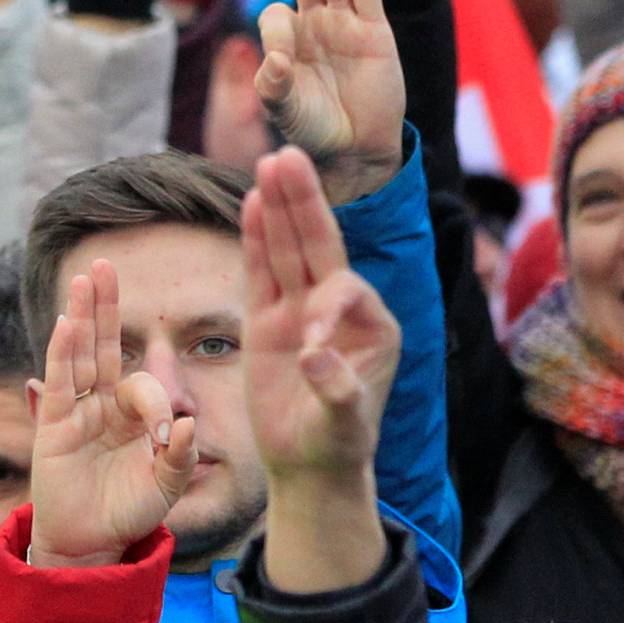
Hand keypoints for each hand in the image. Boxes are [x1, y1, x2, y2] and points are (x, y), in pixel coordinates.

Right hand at [27, 257, 197, 569]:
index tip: (164, 442)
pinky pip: (59, 383)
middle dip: (105, 305)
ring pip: (79, 354)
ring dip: (82, 316)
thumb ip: (181, 456)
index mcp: (133, 412)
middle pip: (104, 344)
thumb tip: (186, 425)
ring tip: (85, 278)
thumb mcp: (167, 485)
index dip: (158, 406)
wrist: (93, 545)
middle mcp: (102, 403)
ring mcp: (77, 411)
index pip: (145, 385)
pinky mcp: (54, 427)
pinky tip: (66, 322)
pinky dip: (62, 352)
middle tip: (105, 263)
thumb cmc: (130, 511)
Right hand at [244, 148, 399, 592]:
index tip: (308, 344)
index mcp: (372, 325)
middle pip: (319, 245)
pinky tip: (251, 201)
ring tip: (271, 161)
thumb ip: (337, 390)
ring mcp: (301, 309)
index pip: (346, 290)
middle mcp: (339, 308)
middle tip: (291, 155)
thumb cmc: (337, 445)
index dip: (327, 303)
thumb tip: (314, 355)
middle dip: (305, 203)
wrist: (310, 467)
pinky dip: (256, 237)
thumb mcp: (344, 424)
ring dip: (279, 207)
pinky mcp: (269, 319)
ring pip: (289, 249)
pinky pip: (262, 270)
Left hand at [256, 0, 405, 202]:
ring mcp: (347, 25)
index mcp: (291, 40)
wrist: (357, 151)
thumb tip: (275, 61)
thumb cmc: (313, 130)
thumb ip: (274, 85)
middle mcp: (318, 24)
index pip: (278, 12)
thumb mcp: (285, 110)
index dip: (277, 27)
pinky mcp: (376, 34)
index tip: (282, 61)